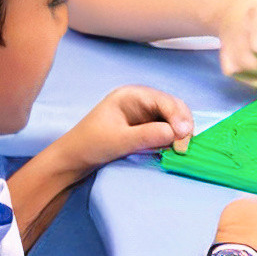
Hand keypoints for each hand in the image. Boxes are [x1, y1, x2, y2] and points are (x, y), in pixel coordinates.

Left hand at [56, 84, 194, 171]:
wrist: (73, 160)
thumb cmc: (90, 145)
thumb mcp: (119, 140)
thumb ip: (147, 135)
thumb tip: (176, 133)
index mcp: (131, 95)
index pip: (163, 100)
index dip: (177, 116)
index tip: (182, 135)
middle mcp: (140, 101)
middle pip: (172, 107)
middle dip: (182, 124)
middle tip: (183, 147)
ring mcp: (144, 115)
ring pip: (172, 120)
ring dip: (179, 133)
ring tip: (179, 150)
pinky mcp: (144, 129)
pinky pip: (166, 130)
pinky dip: (172, 139)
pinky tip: (171, 149)